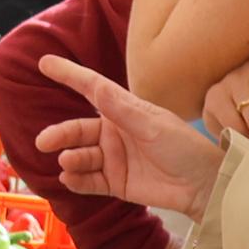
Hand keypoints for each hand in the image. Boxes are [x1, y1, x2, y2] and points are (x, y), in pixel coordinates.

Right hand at [33, 53, 221, 212]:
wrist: (204, 186)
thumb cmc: (185, 148)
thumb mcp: (154, 125)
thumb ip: (123, 110)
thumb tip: (98, 88)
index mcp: (125, 112)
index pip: (92, 89)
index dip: (69, 75)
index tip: (45, 63)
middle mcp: (115, 133)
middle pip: (78, 130)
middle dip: (60, 134)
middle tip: (44, 142)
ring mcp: (114, 159)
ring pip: (81, 156)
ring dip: (71, 159)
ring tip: (67, 162)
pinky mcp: (116, 183)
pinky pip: (89, 181)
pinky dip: (76, 180)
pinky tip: (69, 179)